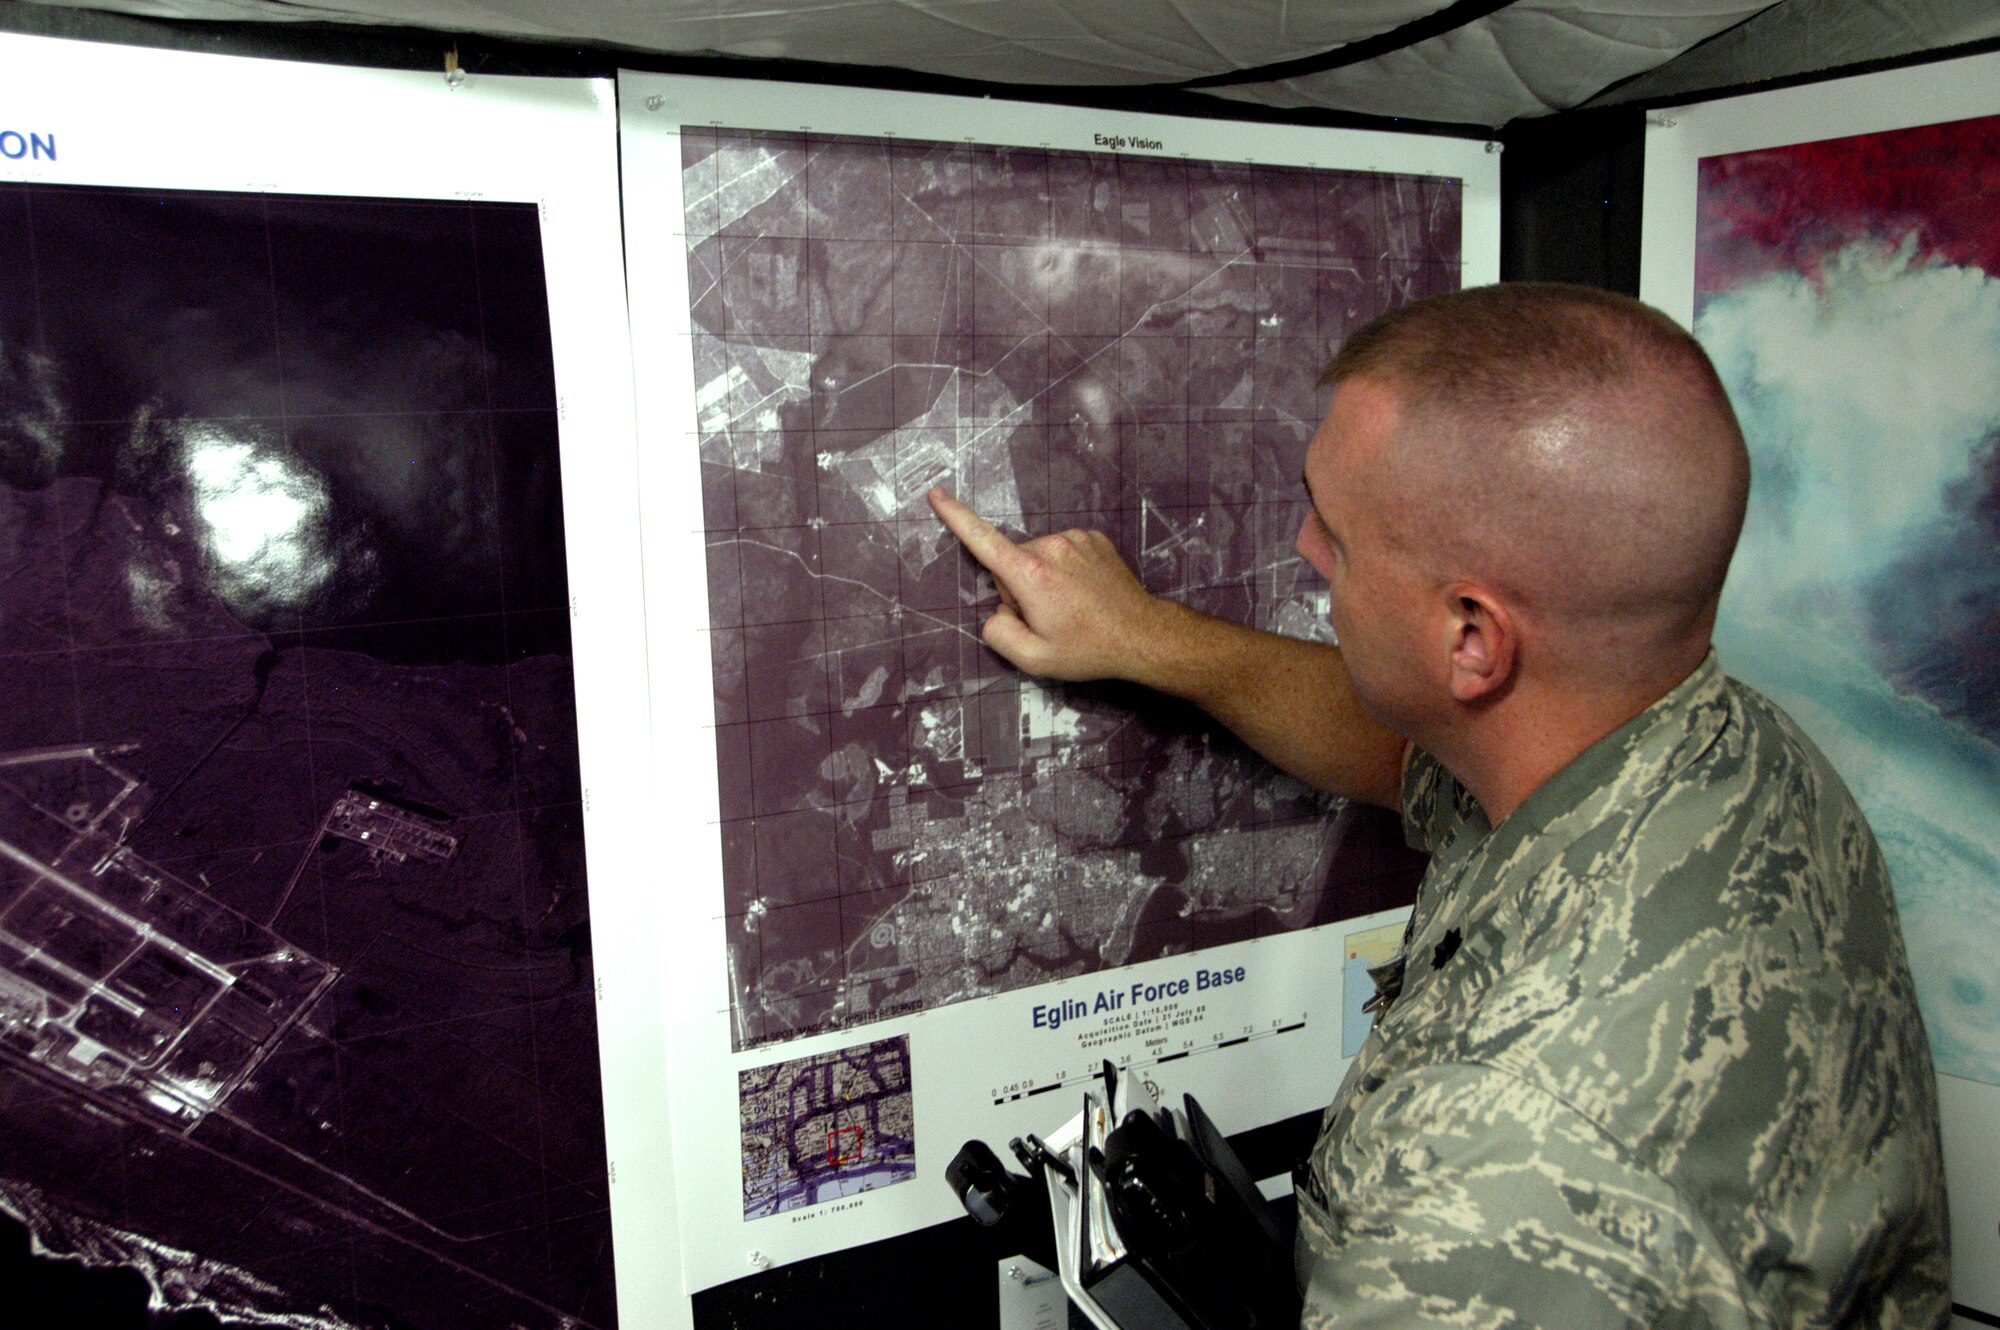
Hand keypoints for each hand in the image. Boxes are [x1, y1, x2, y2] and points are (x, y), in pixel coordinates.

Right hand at [927, 487, 1163, 682]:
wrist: (1143, 635)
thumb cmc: (1089, 649)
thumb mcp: (1034, 659)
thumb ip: (998, 635)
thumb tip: (996, 613)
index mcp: (1031, 575)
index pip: (983, 540)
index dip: (956, 517)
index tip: (937, 494)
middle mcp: (1051, 547)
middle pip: (1012, 564)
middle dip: (1020, 590)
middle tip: (1049, 619)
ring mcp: (1075, 539)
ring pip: (1037, 558)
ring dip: (1044, 581)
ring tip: (1071, 608)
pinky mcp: (1093, 538)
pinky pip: (1062, 553)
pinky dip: (1065, 572)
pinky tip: (1083, 593)